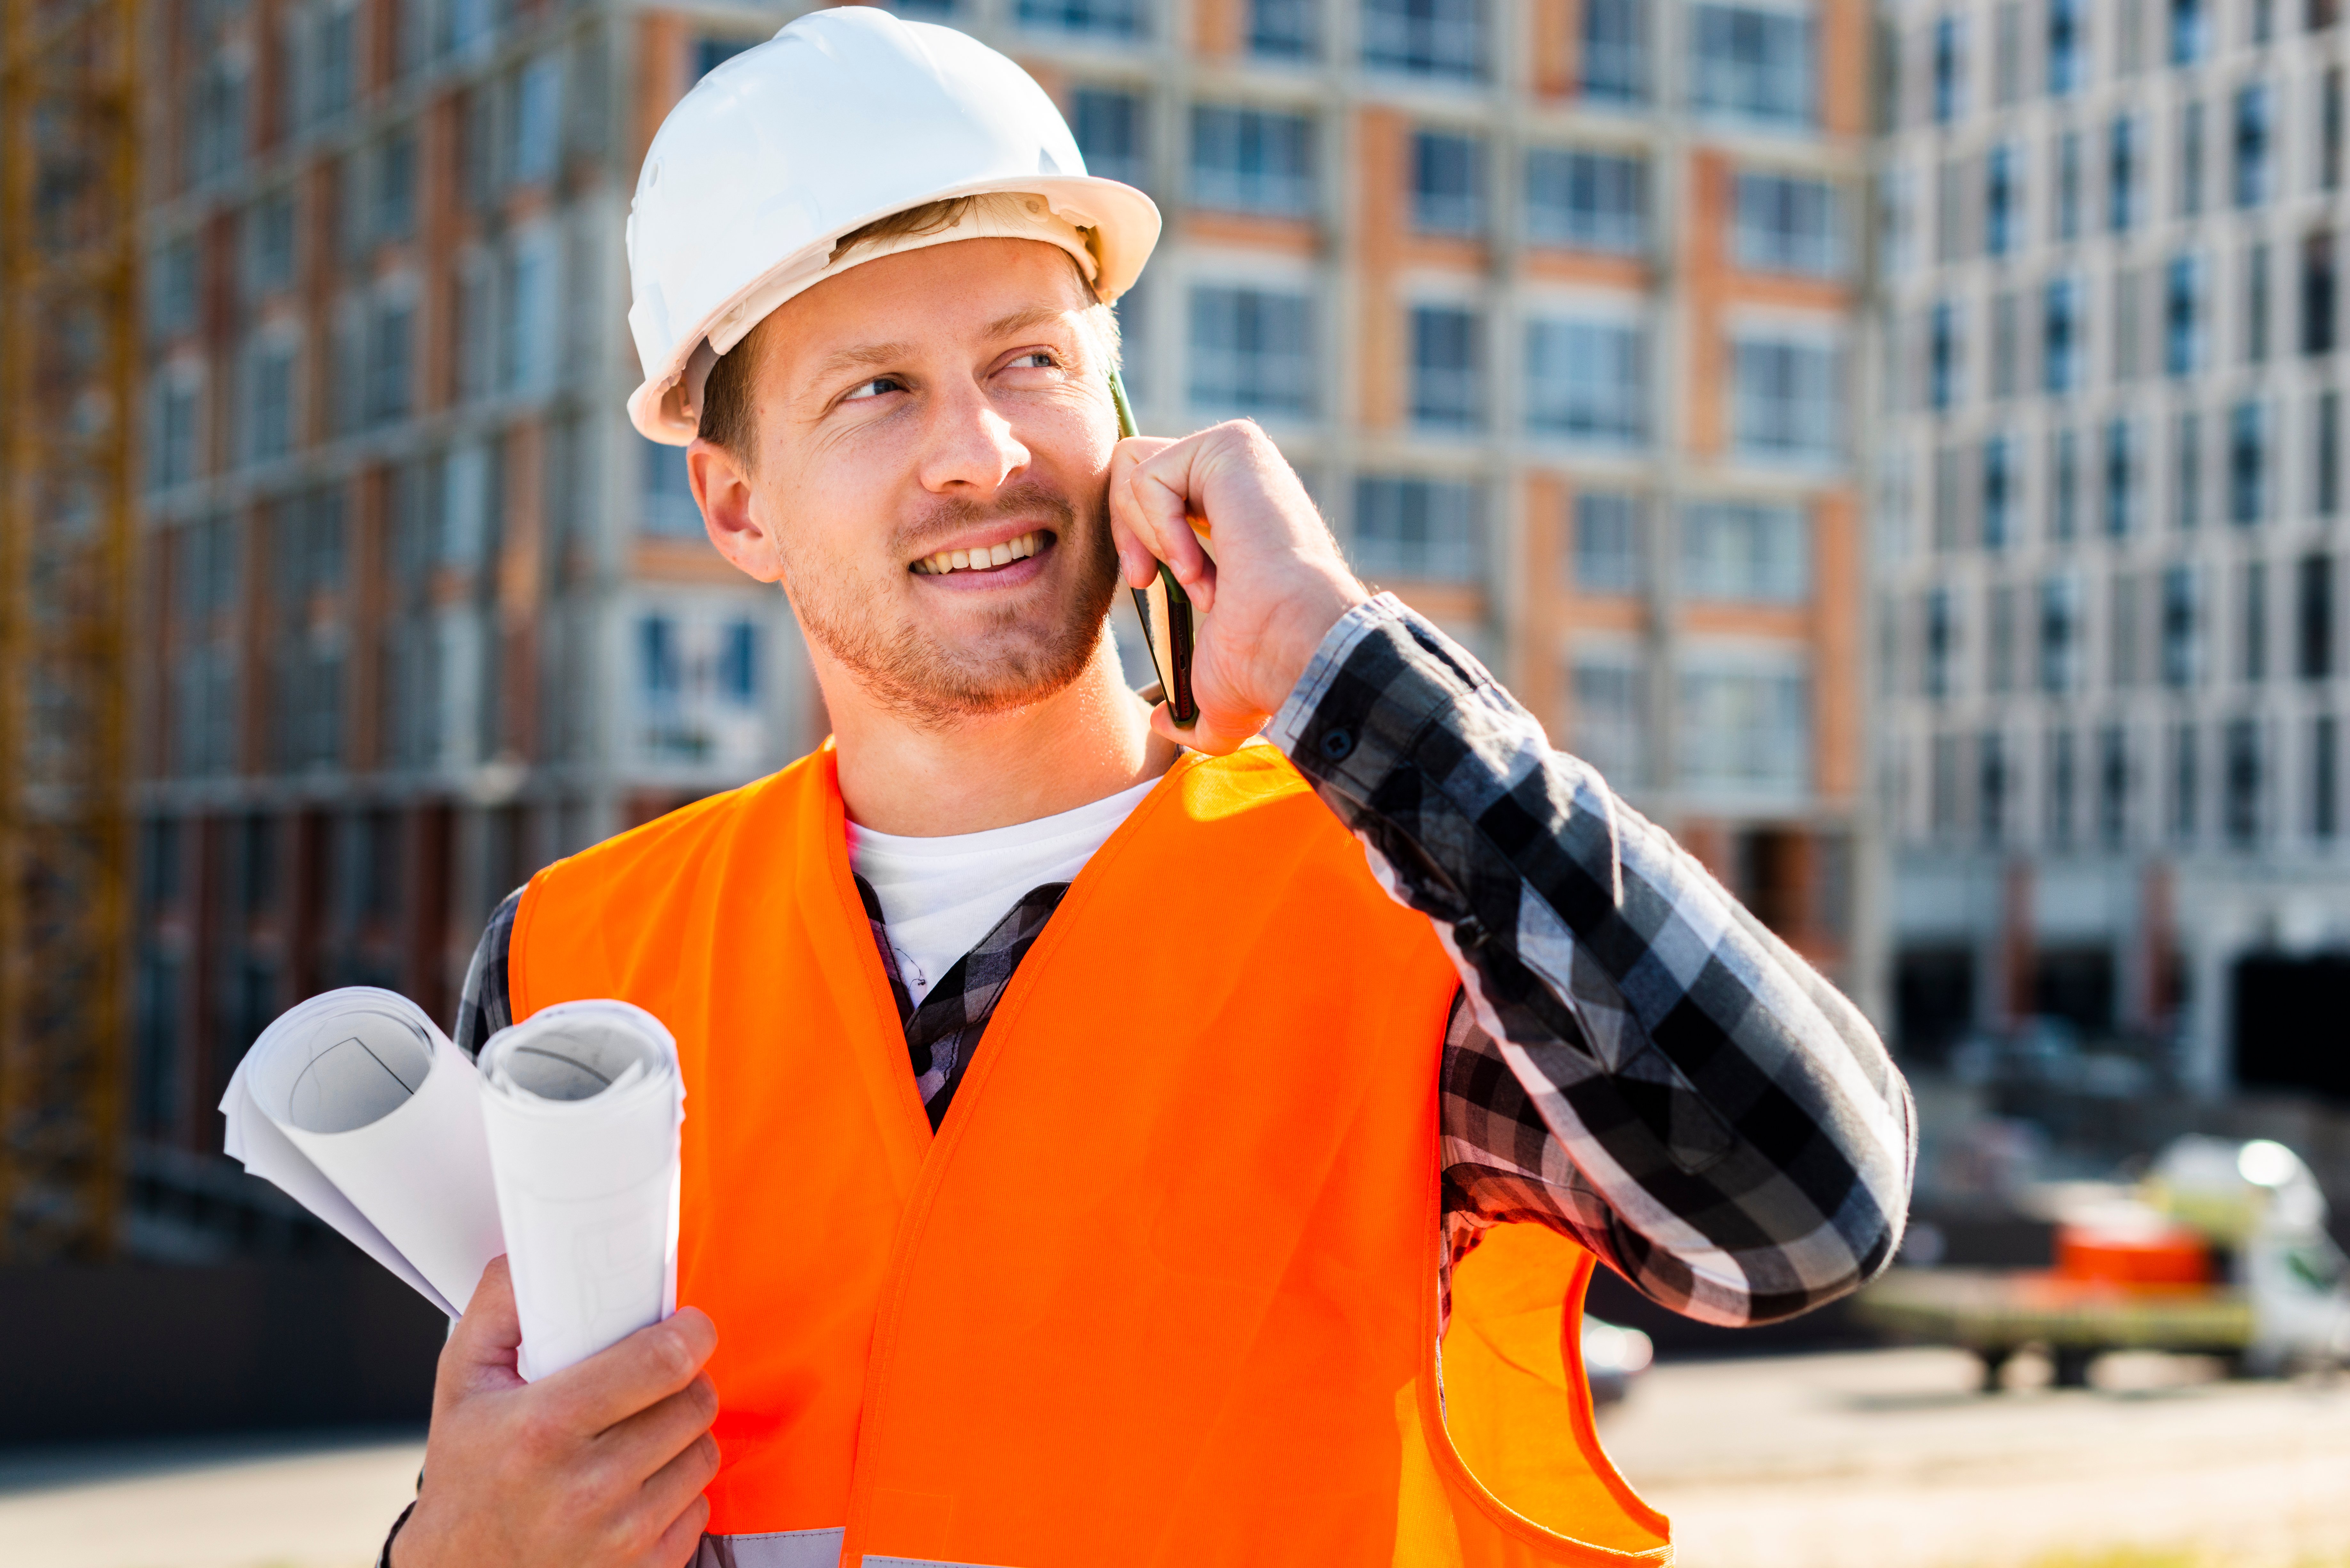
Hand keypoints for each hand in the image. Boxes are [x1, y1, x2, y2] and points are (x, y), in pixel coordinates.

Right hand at [391, 1257, 719, 1567]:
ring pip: (703, 1454)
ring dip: (684, 1438)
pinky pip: (699, 1508)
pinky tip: (637, 1487)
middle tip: (660, 1380)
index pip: (661, 1362)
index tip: (689, 1326)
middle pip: (693, 1404)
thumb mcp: (464, 1383)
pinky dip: (678, 1493)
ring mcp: (619, 1536)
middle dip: (686, 1382)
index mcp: (544, 1428)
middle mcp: (586, 1488)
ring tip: (641, 1435)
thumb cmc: (466, 1474)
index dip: (690, 1333)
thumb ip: (499, 1309)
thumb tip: (534, 1254)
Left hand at [1107, 421, 1369, 753]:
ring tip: (1194, 576)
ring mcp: (1237, 456)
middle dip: (1124, 530)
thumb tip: (1161, 725)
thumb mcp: (1214, 694)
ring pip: (1133, 467)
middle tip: (1148, 581)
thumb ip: (1189, 709)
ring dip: (1146, 535)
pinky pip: (1149, 473)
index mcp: (1230, 518)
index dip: (1132, 539)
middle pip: (1130, 469)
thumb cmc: (1265, 670)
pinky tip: (1202, 564)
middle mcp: (1235, 479)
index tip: (1150, 586)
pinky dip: (1161, 529)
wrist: (1294, 649)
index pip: (1148, 494)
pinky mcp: (1231, 445)